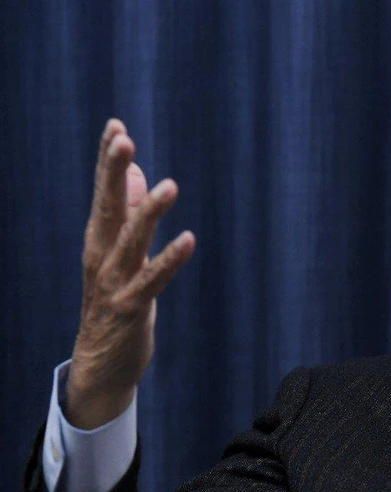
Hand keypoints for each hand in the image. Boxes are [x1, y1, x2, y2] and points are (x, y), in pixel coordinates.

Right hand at [64, 119, 195, 428]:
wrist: (100, 365)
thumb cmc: (115, 304)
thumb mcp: (121, 255)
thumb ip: (128, 214)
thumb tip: (134, 172)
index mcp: (99, 241)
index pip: (103, 194)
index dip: (108, 161)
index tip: (116, 125)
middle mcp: (101, 258)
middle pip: (107, 208)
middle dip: (112, 173)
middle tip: (123, 139)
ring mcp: (114, 284)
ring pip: (130, 242)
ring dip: (148, 213)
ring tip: (168, 185)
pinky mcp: (131, 309)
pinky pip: (152, 281)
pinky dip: (169, 260)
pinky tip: (189, 240)